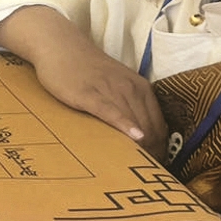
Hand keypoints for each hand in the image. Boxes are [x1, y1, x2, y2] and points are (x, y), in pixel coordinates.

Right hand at [0, 6, 167, 153]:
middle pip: (151, 128)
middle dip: (152, 153)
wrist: (60, 47)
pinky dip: (124, 125)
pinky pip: (111, 112)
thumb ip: (128, 105)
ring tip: (139, 168)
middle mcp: (130, 88)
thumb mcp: (114, 85)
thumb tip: (137, 137)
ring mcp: (110, 90)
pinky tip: (133, 138)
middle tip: (146, 173)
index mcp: (140, 88)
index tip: (154, 166)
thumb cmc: (86, 69)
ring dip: (141, 147)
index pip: (160, 125)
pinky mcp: (89, 94)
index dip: (161, 149)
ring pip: (135, 122)